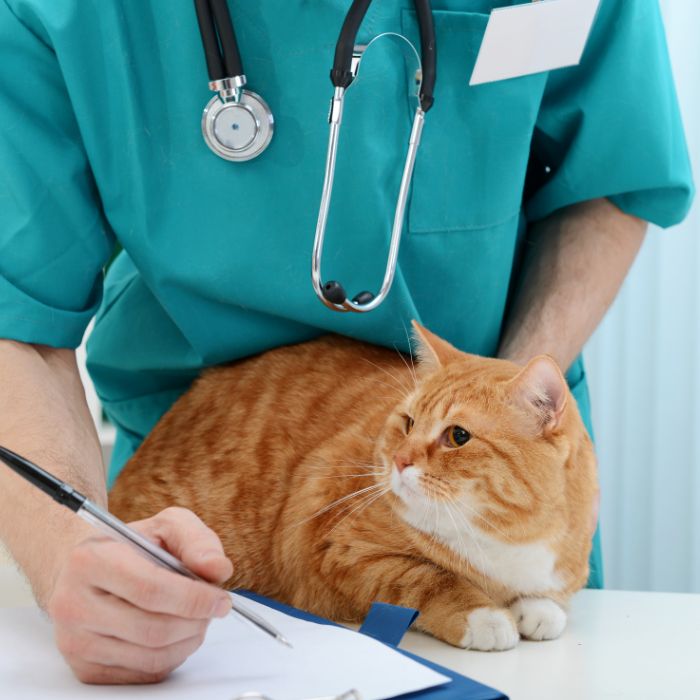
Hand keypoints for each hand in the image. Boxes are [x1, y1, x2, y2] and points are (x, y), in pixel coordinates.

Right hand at [47, 507, 233, 683]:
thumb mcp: (166, 526)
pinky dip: (174, 656)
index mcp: (91, 560)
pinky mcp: (85, 669)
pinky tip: (177, 634)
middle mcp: (73, 603)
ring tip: (198, 618)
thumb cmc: (132, 546)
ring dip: (189, 639)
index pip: (151, 589)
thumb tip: (217, 569)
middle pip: (153, 629)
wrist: (87, 571)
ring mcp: (76, 641)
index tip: (221, 599)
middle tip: (214, 608)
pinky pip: (144, 674)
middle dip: (196, 621)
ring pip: (151, 657)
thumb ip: (196, 541)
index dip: (194, 598)